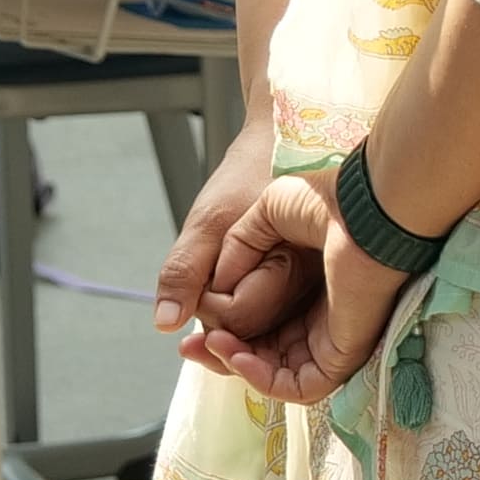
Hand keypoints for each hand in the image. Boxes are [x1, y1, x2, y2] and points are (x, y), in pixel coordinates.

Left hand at [150, 119, 293, 349]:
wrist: (279, 147)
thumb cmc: (248, 175)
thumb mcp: (207, 220)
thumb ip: (184, 273)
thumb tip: (166, 322)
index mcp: (295, 272)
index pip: (239, 320)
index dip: (208, 302)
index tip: (206, 269)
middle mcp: (313, 289)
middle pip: (250, 332)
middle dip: (218, 309)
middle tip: (215, 268)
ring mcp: (309, 292)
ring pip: (256, 329)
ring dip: (228, 308)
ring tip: (226, 269)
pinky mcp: (301, 290)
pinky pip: (264, 317)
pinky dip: (240, 304)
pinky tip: (236, 278)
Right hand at [170, 165, 414, 406]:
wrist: (361, 207)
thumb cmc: (326, 200)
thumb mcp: (265, 218)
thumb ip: (235, 253)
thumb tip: (213, 290)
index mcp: (306, 290)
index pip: (259, 329)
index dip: (222, 334)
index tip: (190, 332)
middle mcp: (319, 317)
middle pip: (263, 356)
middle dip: (220, 356)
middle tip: (190, 348)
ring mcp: (332, 337)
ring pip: (276, 374)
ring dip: (236, 366)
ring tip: (212, 344)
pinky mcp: (344, 352)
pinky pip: (300, 386)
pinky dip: (262, 380)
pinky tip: (237, 356)